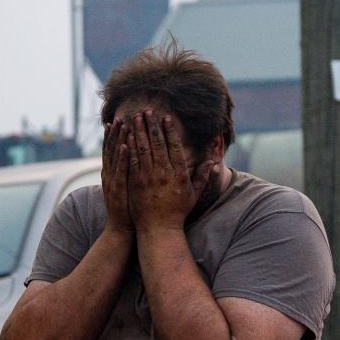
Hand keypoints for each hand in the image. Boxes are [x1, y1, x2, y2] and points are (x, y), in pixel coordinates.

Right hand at [101, 119, 131, 232]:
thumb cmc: (127, 209)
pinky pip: (121, 170)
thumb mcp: (124, 188)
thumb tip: (130, 162)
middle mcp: (109, 175)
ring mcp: (112, 181)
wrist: (120, 229)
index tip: (115, 121)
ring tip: (123, 124)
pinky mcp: (118, 189)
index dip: (112, 136)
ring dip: (119, 139)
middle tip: (120, 117)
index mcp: (110, 174)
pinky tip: (127, 145)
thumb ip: (125, 174)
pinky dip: (123, 157)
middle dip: (115, 133)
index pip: (110, 151)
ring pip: (115, 156)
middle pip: (111, 149)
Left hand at [126, 109, 212, 231]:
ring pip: (143, 149)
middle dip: (152, 125)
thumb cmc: (178, 212)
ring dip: (139, 131)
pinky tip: (127, 136)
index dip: (170, 131)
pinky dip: (130, 147)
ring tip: (136, 117)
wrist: (159, 229)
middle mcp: (164, 173)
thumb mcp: (193, 194)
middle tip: (148, 110)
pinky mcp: (136, 183)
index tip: (166, 118)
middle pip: (157, 144)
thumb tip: (212, 162)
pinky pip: (133, 161)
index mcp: (179, 174)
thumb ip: (202, 176)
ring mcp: (148, 178)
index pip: (174, 147)